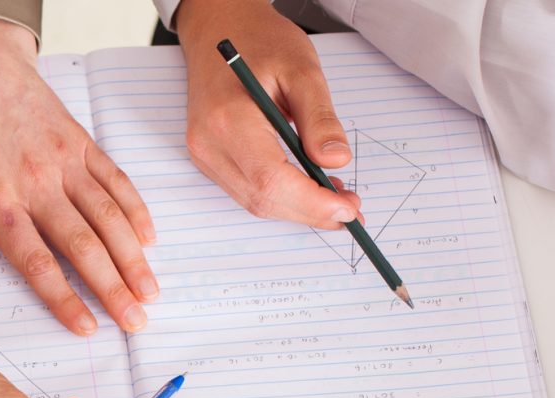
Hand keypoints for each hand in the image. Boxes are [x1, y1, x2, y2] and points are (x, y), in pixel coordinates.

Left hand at [0, 15, 156, 335]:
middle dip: (112, 289)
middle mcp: (37, 184)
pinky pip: (116, 181)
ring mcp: (64, 162)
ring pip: (108, 217)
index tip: (86, 327)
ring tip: (150, 291)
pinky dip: (135, 211)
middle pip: (83, 246)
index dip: (64, 299)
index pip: (37, 262)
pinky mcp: (81, 143)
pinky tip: (147, 240)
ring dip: (132, 258)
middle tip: (135, 321)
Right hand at [173, 0, 362, 227]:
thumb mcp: (303, 69)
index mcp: (229, 120)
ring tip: (336, 199)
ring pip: (253, 202)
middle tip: (351, 207)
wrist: (220, 29)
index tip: (347, 206)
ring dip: (297, 209)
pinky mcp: (208, 159)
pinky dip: (280, 197)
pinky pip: (246, 191)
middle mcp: (208, 145)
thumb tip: (337, 161)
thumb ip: (320, 118)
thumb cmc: (260, 41)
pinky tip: (308, 188)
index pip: (271, 180)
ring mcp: (203, 155)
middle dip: (310, 211)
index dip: (312, 202)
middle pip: (262, 199)